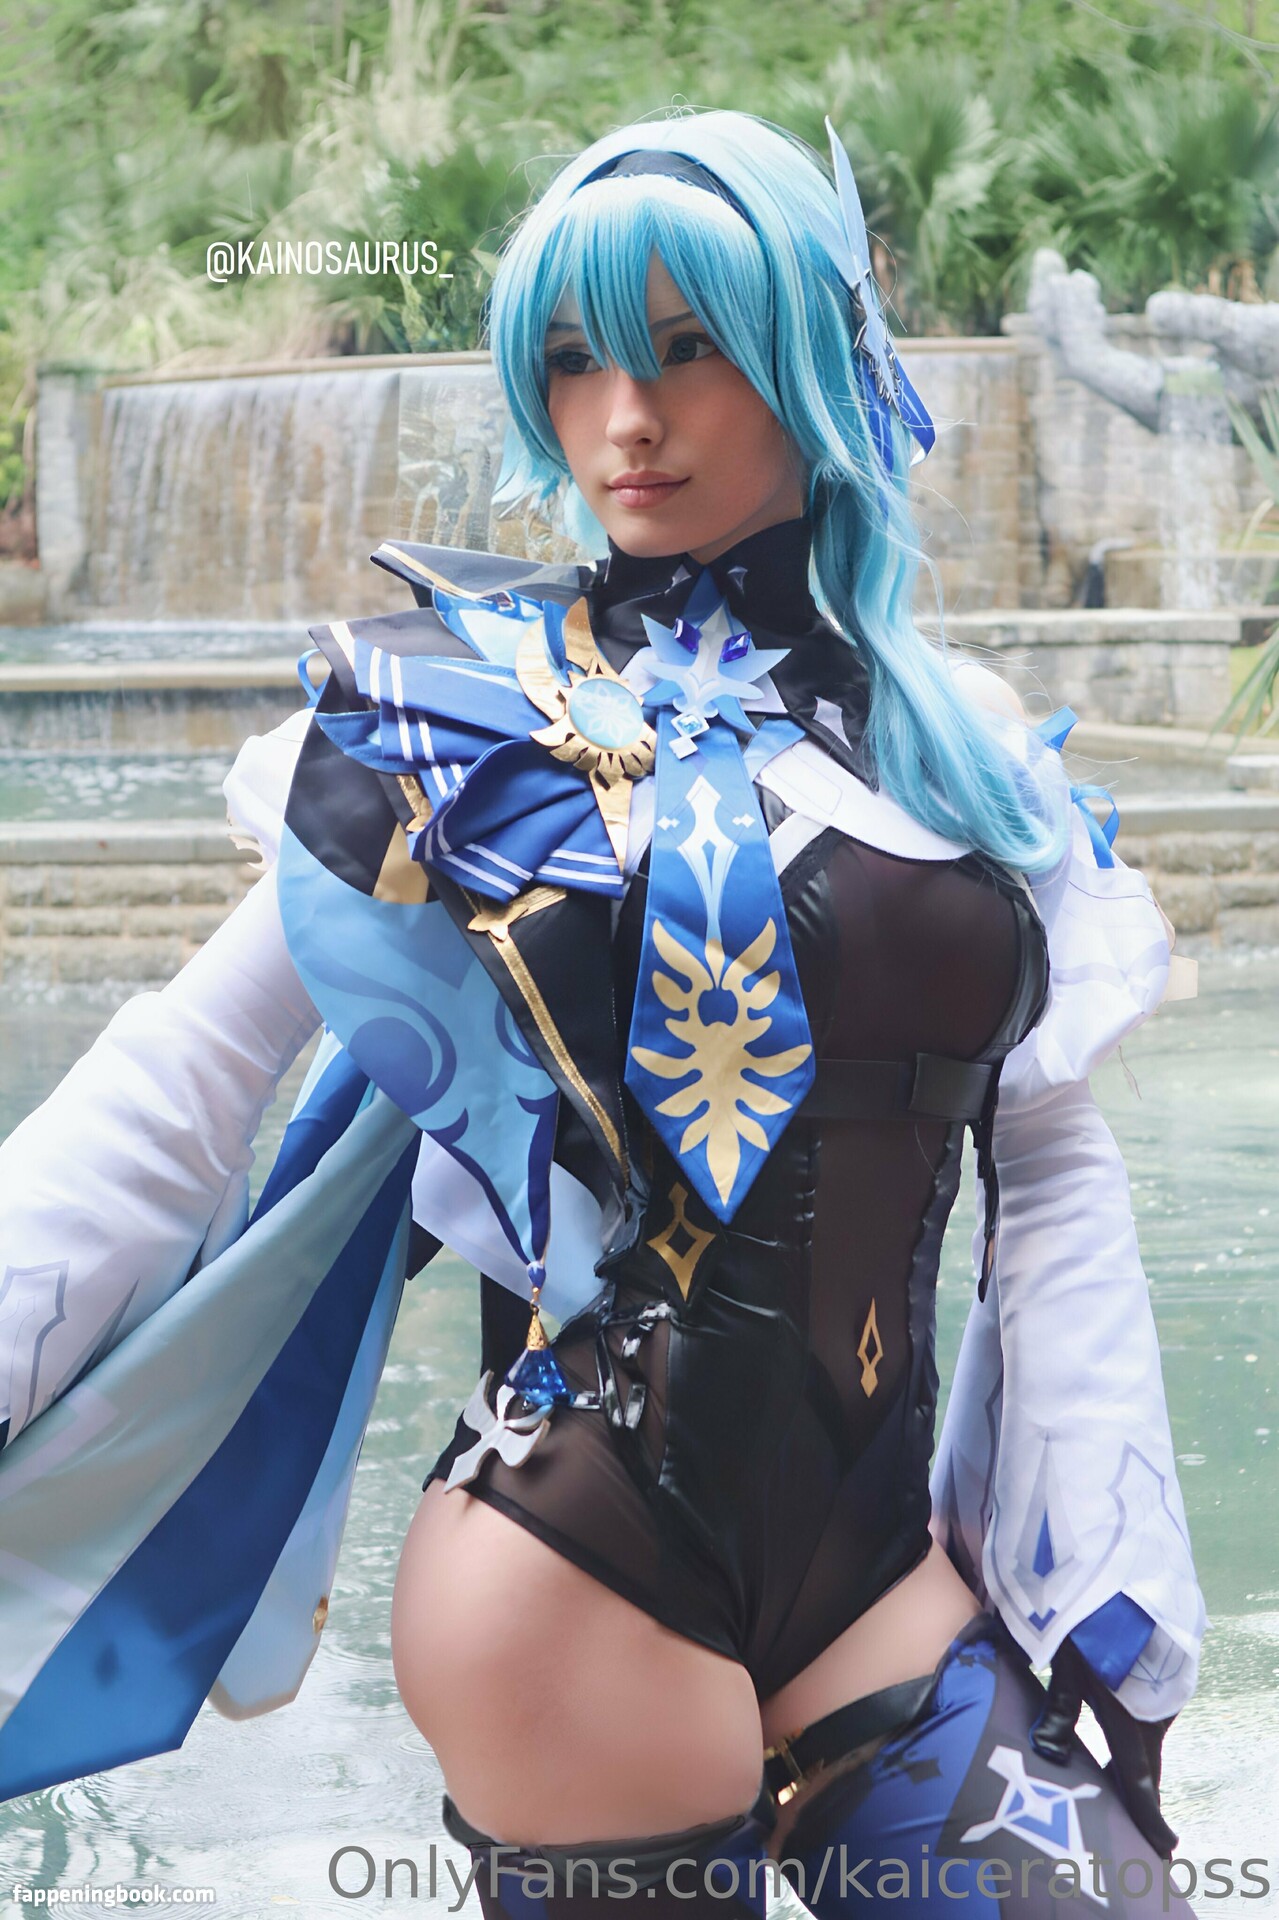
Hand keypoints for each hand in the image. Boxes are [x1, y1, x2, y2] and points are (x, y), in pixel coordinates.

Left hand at [1030, 1635, 1178, 1859]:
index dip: (1148, 1817)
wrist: (1122, 1566)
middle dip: (1135, 1785)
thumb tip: (1047, 1751)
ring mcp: (1161, 1687)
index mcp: (1131, 1718)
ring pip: (1143, 1728)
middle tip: (1132, 1813)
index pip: (1141, 1782)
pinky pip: (1146, 1704)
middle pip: (1143, 1758)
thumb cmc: (1087, 1613)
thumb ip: (1059, 1707)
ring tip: (1115, 1768)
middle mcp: (1154, 1709)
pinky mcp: (1162, 1666)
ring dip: (1128, 1745)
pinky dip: (1131, 1717)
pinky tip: (1117, 1716)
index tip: (1163, 1848)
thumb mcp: (1066, 1660)